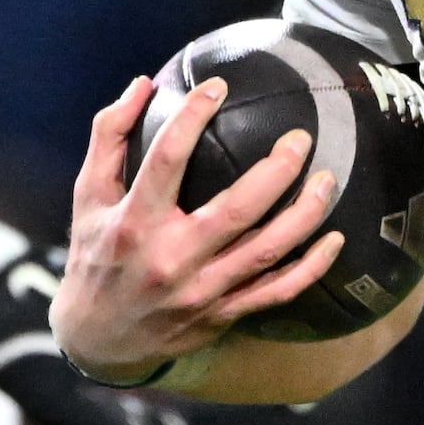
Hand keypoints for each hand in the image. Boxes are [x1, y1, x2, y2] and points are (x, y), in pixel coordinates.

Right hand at [53, 75, 342, 375]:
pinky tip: (335, 240)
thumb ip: (110, 136)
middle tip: (300, 138)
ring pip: (266, 250)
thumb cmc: (96, 256)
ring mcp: (201, 291)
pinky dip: (310, 268)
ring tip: (327, 180)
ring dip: (305, 214)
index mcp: (134, 222)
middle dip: (276, 170)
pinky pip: (276, 292)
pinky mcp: (222, 314)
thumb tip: (145, 83)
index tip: (218, 86)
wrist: (98, 340)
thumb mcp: (89, 196)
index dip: (193, 117)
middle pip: (237, 209)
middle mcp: (171, 258)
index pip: (167, 160)